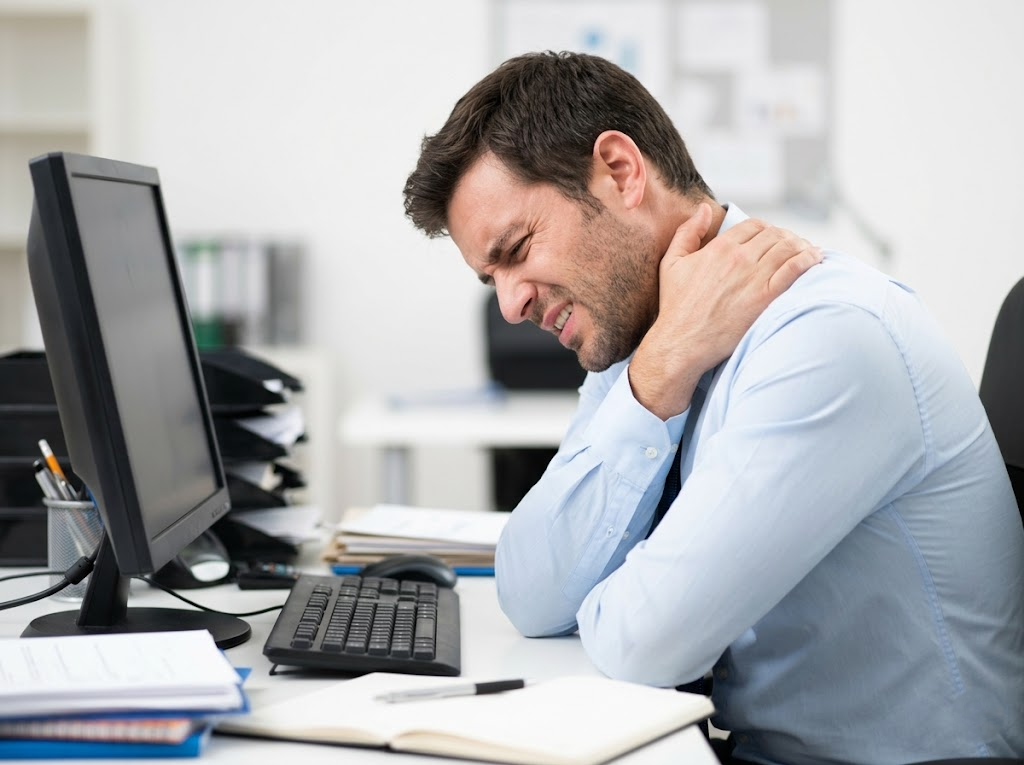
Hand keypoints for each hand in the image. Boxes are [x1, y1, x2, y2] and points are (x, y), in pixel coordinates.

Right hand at [629, 203, 821, 419]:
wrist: (683, 342)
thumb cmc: (676, 306)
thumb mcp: (671, 263)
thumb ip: (687, 232)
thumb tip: (703, 208)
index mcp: (719, 248)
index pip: (754, 225)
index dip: (767, 228)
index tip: (773, 238)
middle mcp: (739, 259)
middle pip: (775, 235)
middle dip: (787, 236)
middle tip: (795, 245)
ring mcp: (754, 278)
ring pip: (789, 248)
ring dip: (802, 246)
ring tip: (809, 251)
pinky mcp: (766, 298)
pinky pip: (795, 269)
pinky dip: (809, 260)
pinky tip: (816, 259)